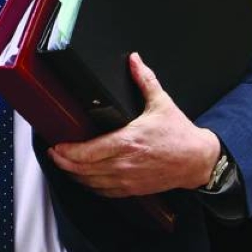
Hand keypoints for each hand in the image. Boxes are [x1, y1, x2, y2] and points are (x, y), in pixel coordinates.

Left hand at [47, 52, 221, 196]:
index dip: (68, 151)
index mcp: (129, 141)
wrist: (197, 160)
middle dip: (64, 162)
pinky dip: (90, 186)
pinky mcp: (133, 189)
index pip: (89, 151)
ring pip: (92, 182)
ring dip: (75, 175)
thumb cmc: (179, 134)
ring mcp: (128, 178)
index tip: (56, 145)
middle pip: (84, 169)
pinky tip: (84, 178)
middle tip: (53, 154)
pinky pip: (105, 192)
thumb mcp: (161, 102)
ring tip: (64, 164)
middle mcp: (125, 163)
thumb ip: (145, 80)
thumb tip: (134, 60)